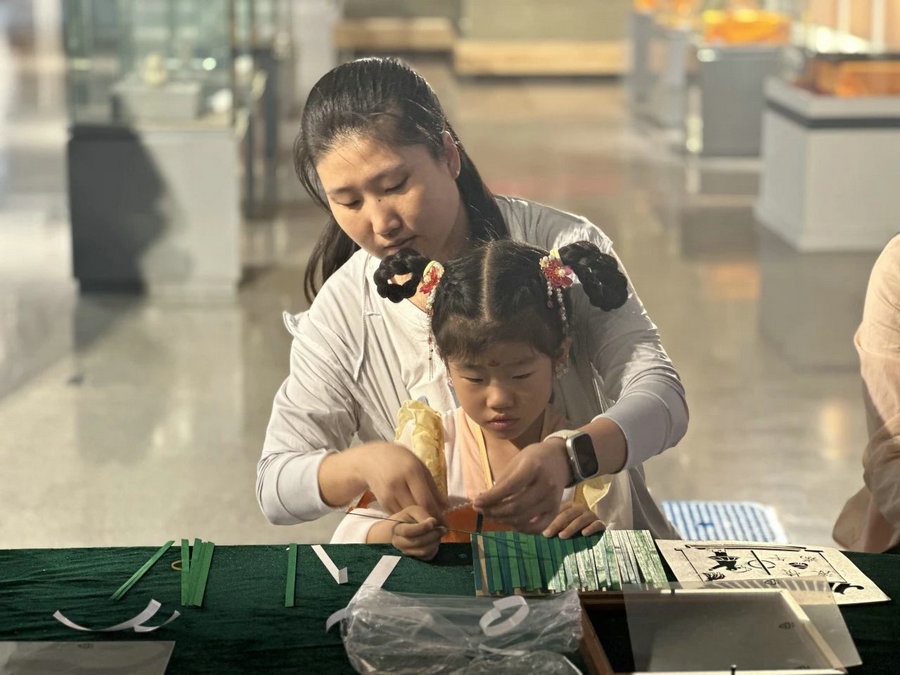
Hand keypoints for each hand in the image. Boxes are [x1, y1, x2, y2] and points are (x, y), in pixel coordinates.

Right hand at [321, 442, 446, 515]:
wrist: (371, 458)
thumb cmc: (400, 460)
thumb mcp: (419, 466)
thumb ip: (432, 486)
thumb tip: (446, 506)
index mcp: (411, 472)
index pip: (426, 500)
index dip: (437, 515)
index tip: (445, 524)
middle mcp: (398, 484)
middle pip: (417, 510)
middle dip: (429, 520)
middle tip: (439, 527)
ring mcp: (388, 494)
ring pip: (408, 515)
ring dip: (419, 521)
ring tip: (429, 522)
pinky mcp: (382, 502)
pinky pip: (399, 515)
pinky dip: (408, 518)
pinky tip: (414, 516)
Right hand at [370, 505, 445, 559]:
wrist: (405, 528)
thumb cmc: (410, 518)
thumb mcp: (414, 511)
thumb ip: (422, 515)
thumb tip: (433, 523)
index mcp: (397, 529)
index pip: (408, 531)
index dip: (422, 527)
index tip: (433, 521)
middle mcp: (398, 543)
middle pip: (417, 542)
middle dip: (432, 534)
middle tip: (442, 528)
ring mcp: (406, 552)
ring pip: (423, 551)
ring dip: (435, 541)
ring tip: (439, 533)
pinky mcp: (415, 558)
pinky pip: (427, 556)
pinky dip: (435, 548)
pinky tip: (435, 540)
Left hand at [473, 437, 569, 532]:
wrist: (561, 459)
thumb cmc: (533, 459)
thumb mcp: (516, 462)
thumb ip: (501, 482)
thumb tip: (482, 501)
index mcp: (534, 467)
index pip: (509, 487)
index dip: (490, 498)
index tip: (475, 502)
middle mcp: (546, 484)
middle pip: (515, 506)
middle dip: (493, 511)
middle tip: (480, 510)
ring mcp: (553, 499)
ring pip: (523, 518)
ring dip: (503, 520)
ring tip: (491, 515)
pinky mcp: (555, 510)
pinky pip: (536, 527)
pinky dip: (521, 528)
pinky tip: (510, 522)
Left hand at [542, 501, 605, 538]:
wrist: (595, 534)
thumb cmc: (572, 531)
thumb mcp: (560, 527)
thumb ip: (547, 524)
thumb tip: (528, 525)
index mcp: (569, 507)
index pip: (558, 511)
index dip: (549, 521)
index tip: (540, 532)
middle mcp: (580, 508)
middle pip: (568, 514)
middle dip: (556, 524)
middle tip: (547, 535)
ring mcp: (591, 515)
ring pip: (581, 519)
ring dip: (571, 527)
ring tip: (562, 536)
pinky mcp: (601, 523)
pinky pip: (597, 524)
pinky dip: (591, 528)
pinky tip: (584, 534)